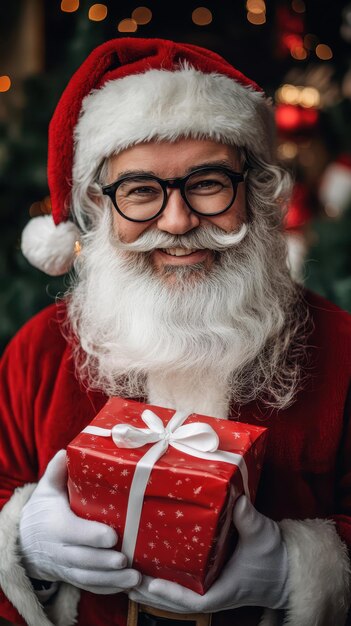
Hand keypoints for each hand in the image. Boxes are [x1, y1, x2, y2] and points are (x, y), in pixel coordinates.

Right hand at [19, 450, 140, 593]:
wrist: (27, 543)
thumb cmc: (44, 512)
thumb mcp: (46, 490)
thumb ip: (57, 472)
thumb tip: (66, 450)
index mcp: (56, 526)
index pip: (73, 534)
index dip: (91, 536)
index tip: (112, 535)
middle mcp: (61, 550)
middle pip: (83, 559)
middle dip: (105, 562)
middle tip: (127, 559)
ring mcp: (68, 567)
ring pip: (89, 578)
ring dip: (112, 579)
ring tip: (135, 577)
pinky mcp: (75, 577)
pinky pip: (91, 588)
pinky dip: (109, 589)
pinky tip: (128, 586)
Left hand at [129, 495, 288, 611]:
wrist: (285, 568)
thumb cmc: (274, 554)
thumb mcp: (263, 535)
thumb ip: (249, 520)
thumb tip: (238, 501)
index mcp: (224, 589)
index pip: (193, 601)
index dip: (171, 595)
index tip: (151, 584)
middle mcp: (212, 593)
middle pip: (174, 602)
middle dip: (149, 592)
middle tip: (124, 576)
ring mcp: (208, 588)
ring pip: (174, 596)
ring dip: (150, 588)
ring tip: (125, 573)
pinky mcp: (207, 581)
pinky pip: (181, 586)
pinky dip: (162, 581)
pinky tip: (146, 567)